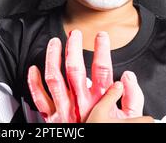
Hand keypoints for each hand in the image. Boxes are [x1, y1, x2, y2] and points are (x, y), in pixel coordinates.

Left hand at [27, 30, 144, 122]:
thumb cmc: (107, 131)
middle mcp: (81, 103)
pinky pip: (39, 98)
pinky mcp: (52, 119)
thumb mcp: (129, 120)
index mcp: (100, 101)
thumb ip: (132, 97)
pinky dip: (33, 82)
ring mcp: (65, 110)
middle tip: (75, 34)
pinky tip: (33, 68)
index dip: (102, 50)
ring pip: (55, 79)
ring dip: (53, 57)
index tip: (101, 36)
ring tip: (54, 43)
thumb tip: (128, 77)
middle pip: (75, 70)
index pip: (102, 70)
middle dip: (74, 48)